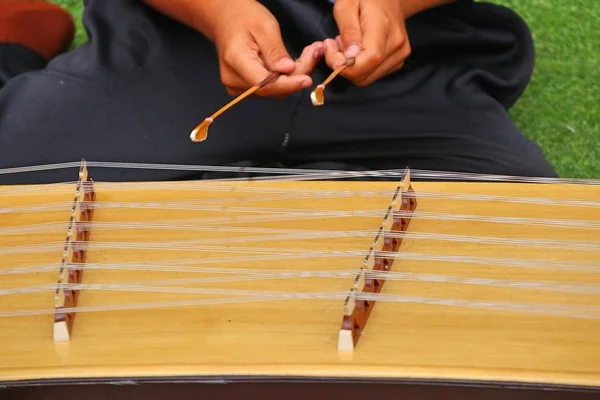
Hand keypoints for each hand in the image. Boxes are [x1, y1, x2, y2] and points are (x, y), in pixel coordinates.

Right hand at [204, 0, 323, 96]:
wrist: (227, 19)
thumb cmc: (244, 18)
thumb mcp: (264, 26)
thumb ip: (275, 51)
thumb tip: (287, 70)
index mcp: (236, 61)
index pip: (264, 84)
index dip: (287, 84)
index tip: (308, 79)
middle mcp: (233, 79)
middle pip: (272, 88)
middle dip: (297, 75)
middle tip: (315, 53)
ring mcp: (238, 87)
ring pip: (274, 90)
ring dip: (294, 76)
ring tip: (309, 54)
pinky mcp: (245, 88)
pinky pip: (271, 88)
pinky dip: (286, 77)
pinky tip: (294, 62)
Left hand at [326, 0, 410, 86]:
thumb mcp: (346, 6)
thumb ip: (348, 31)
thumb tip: (350, 57)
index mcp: (384, 26)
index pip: (369, 59)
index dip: (346, 65)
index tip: (329, 50)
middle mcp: (397, 44)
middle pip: (365, 74)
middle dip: (342, 66)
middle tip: (333, 45)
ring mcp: (400, 54)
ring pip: (367, 78)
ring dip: (350, 67)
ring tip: (346, 44)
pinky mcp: (398, 60)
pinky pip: (372, 75)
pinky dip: (360, 68)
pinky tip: (356, 50)